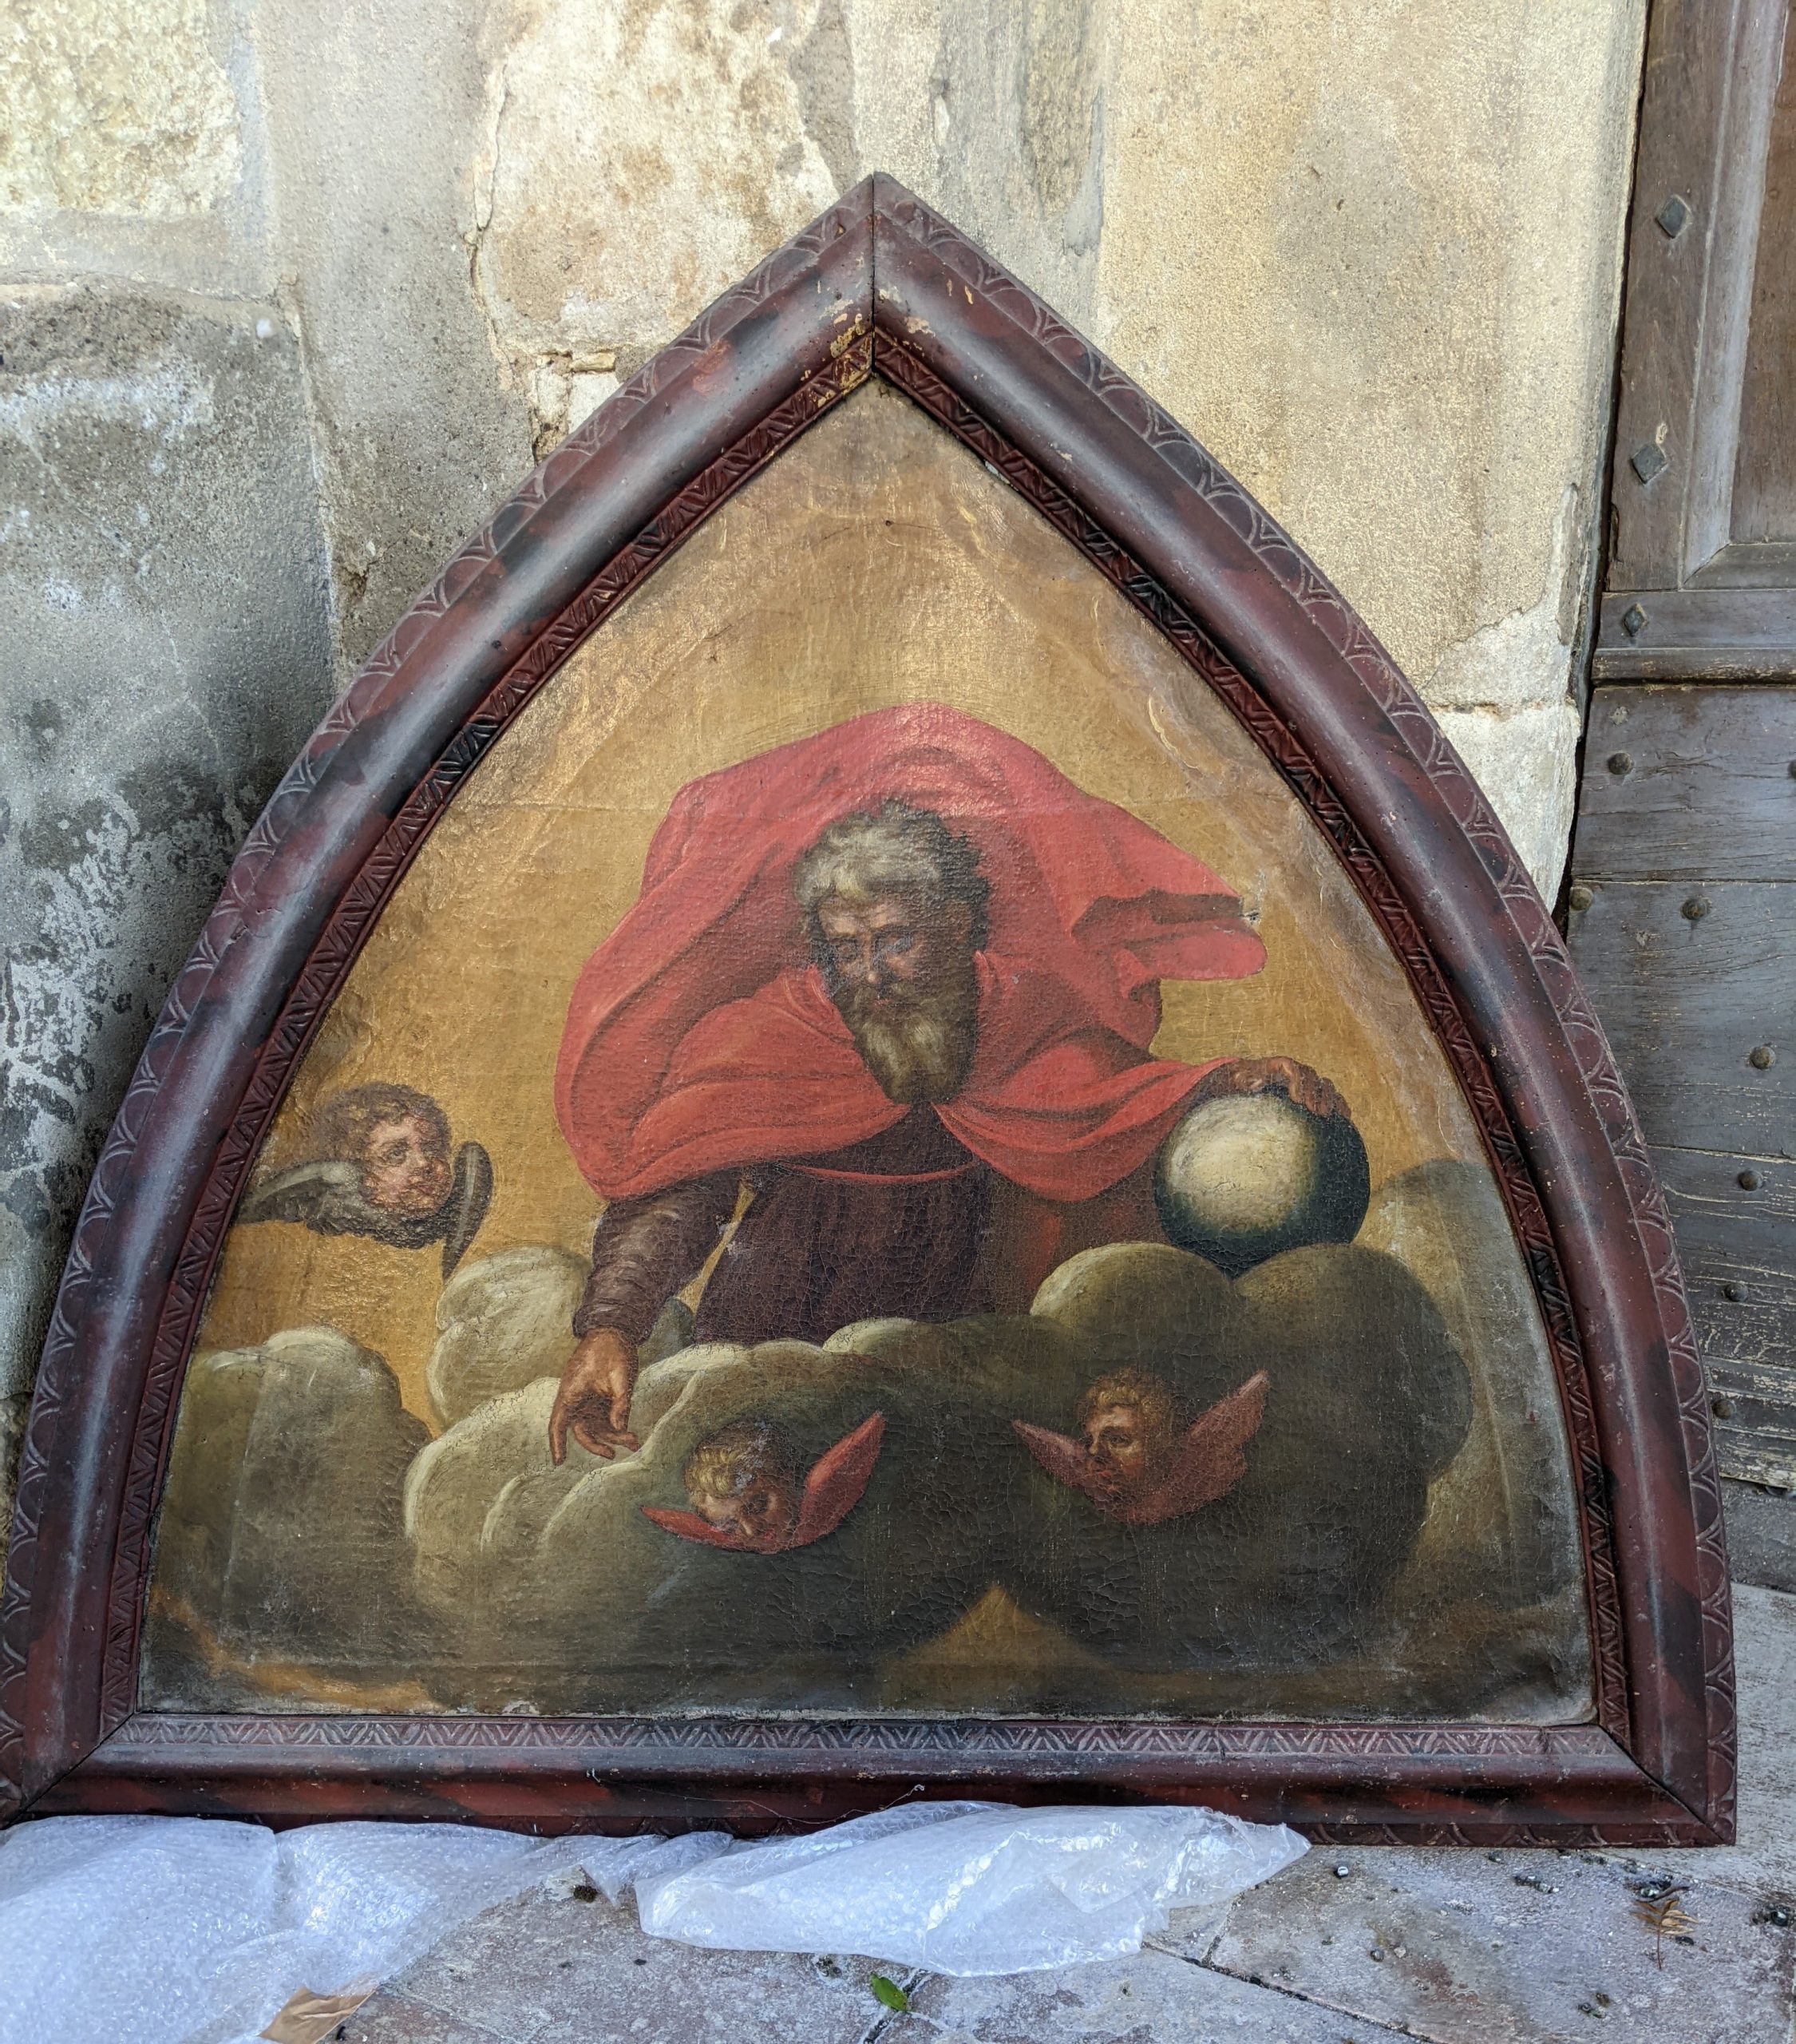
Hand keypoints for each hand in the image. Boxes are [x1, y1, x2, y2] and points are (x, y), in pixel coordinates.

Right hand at [548, 1327, 640, 1464]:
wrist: (615, 1330)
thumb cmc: (614, 1350)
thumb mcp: (622, 1377)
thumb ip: (621, 1404)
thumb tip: (619, 1429)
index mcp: (571, 1393)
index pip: (558, 1423)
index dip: (556, 1443)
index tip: (558, 1462)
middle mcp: (576, 1400)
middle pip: (582, 1431)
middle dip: (598, 1445)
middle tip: (614, 1453)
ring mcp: (588, 1400)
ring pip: (596, 1428)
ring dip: (613, 1437)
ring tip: (634, 1442)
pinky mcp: (600, 1400)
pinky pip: (605, 1420)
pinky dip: (617, 1428)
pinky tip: (631, 1437)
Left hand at [1197, 1055, 1347, 1120]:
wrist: (1245, 1083)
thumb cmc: (1238, 1083)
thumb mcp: (1234, 1081)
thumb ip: (1243, 1081)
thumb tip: (1255, 1083)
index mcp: (1275, 1065)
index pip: (1290, 1066)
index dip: (1297, 1081)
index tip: (1298, 1100)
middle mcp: (1294, 1071)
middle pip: (1310, 1075)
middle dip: (1315, 1093)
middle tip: (1316, 1113)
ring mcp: (1305, 1082)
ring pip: (1323, 1084)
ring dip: (1328, 1099)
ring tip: (1327, 1116)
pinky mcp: (1312, 1094)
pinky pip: (1330, 1096)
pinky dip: (1338, 1103)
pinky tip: (1344, 1116)